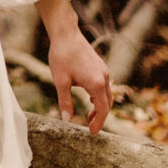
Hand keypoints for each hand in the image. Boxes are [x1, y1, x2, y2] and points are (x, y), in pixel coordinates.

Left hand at [47, 17, 111, 135]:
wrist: (66, 34)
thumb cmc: (61, 56)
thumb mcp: (60, 81)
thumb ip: (65, 102)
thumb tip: (67, 120)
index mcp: (96, 84)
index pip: (102, 110)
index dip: (98, 123)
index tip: (93, 133)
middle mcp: (104, 78)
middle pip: (107, 104)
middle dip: (100, 117)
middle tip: (90, 126)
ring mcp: (104, 71)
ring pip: (107, 94)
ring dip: (100, 106)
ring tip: (89, 115)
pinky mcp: (100, 66)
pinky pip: (104, 85)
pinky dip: (99, 95)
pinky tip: (89, 97)